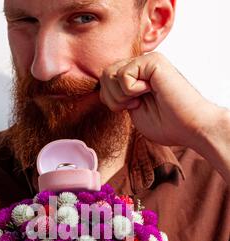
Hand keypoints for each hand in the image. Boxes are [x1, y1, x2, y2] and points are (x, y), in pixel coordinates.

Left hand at [99, 51, 216, 149]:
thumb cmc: (167, 124)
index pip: (105, 82)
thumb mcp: (132, 111)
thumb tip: (102, 88)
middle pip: (104, 76)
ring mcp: (146, 61)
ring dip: (120, 95)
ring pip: (109, 74)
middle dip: (112, 98)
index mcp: (136, 77)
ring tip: (140, 100)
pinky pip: (123, 74)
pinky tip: (150, 91)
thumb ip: (118, 96)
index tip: (130, 108)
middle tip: (134, 105)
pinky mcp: (152, 60)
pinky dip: (131, 91)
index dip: (110, 99)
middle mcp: (140, 66)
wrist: (190, 127)